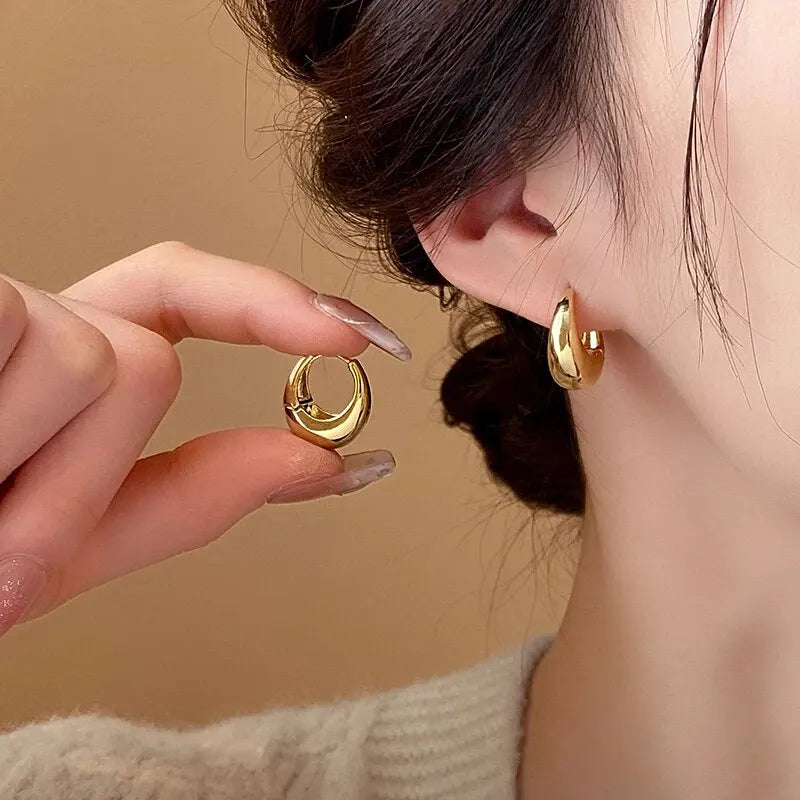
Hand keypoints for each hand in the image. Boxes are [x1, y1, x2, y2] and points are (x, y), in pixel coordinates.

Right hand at [0, 242, 409, 635]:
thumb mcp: (68, 542)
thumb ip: (196, 496)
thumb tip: (332, 461)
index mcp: (56, 363)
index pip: (178, 295)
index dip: (273, 304)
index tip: (366, 336)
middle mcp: (20, 318)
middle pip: (146, 356)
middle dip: (93, 478)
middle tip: (1, 560)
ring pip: (104, 362)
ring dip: (41, 489)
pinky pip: (42, 352)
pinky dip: (4, 454)